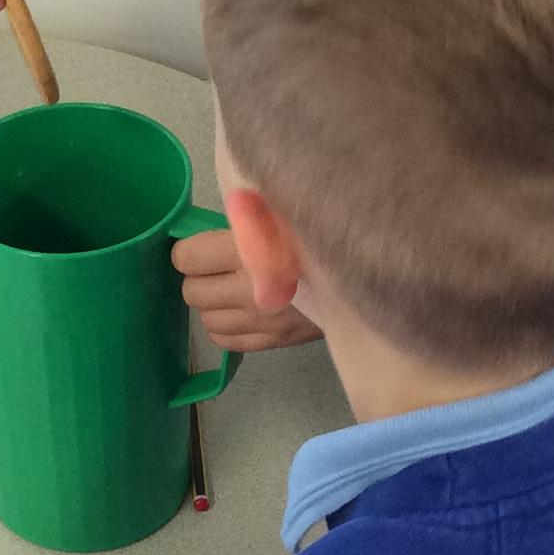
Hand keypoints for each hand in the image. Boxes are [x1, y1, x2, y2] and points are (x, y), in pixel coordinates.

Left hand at [173, 226, 322, 353]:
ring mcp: (261, 322)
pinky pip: (226, 341)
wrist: (365, 272)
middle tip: (216, 267)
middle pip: (192, 291)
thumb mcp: (281, 212)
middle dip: (199, 277)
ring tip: (229, 289)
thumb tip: (206, 223)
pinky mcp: (273, 341)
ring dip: (212, 304)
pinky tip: (239, 312)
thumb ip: (245, 218)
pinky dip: (225, 326)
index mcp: (250, 250)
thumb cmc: (317, 235)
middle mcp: (250, 291)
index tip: (200, 246)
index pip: (188, 258)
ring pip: (206, 319)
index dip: (189, 250)